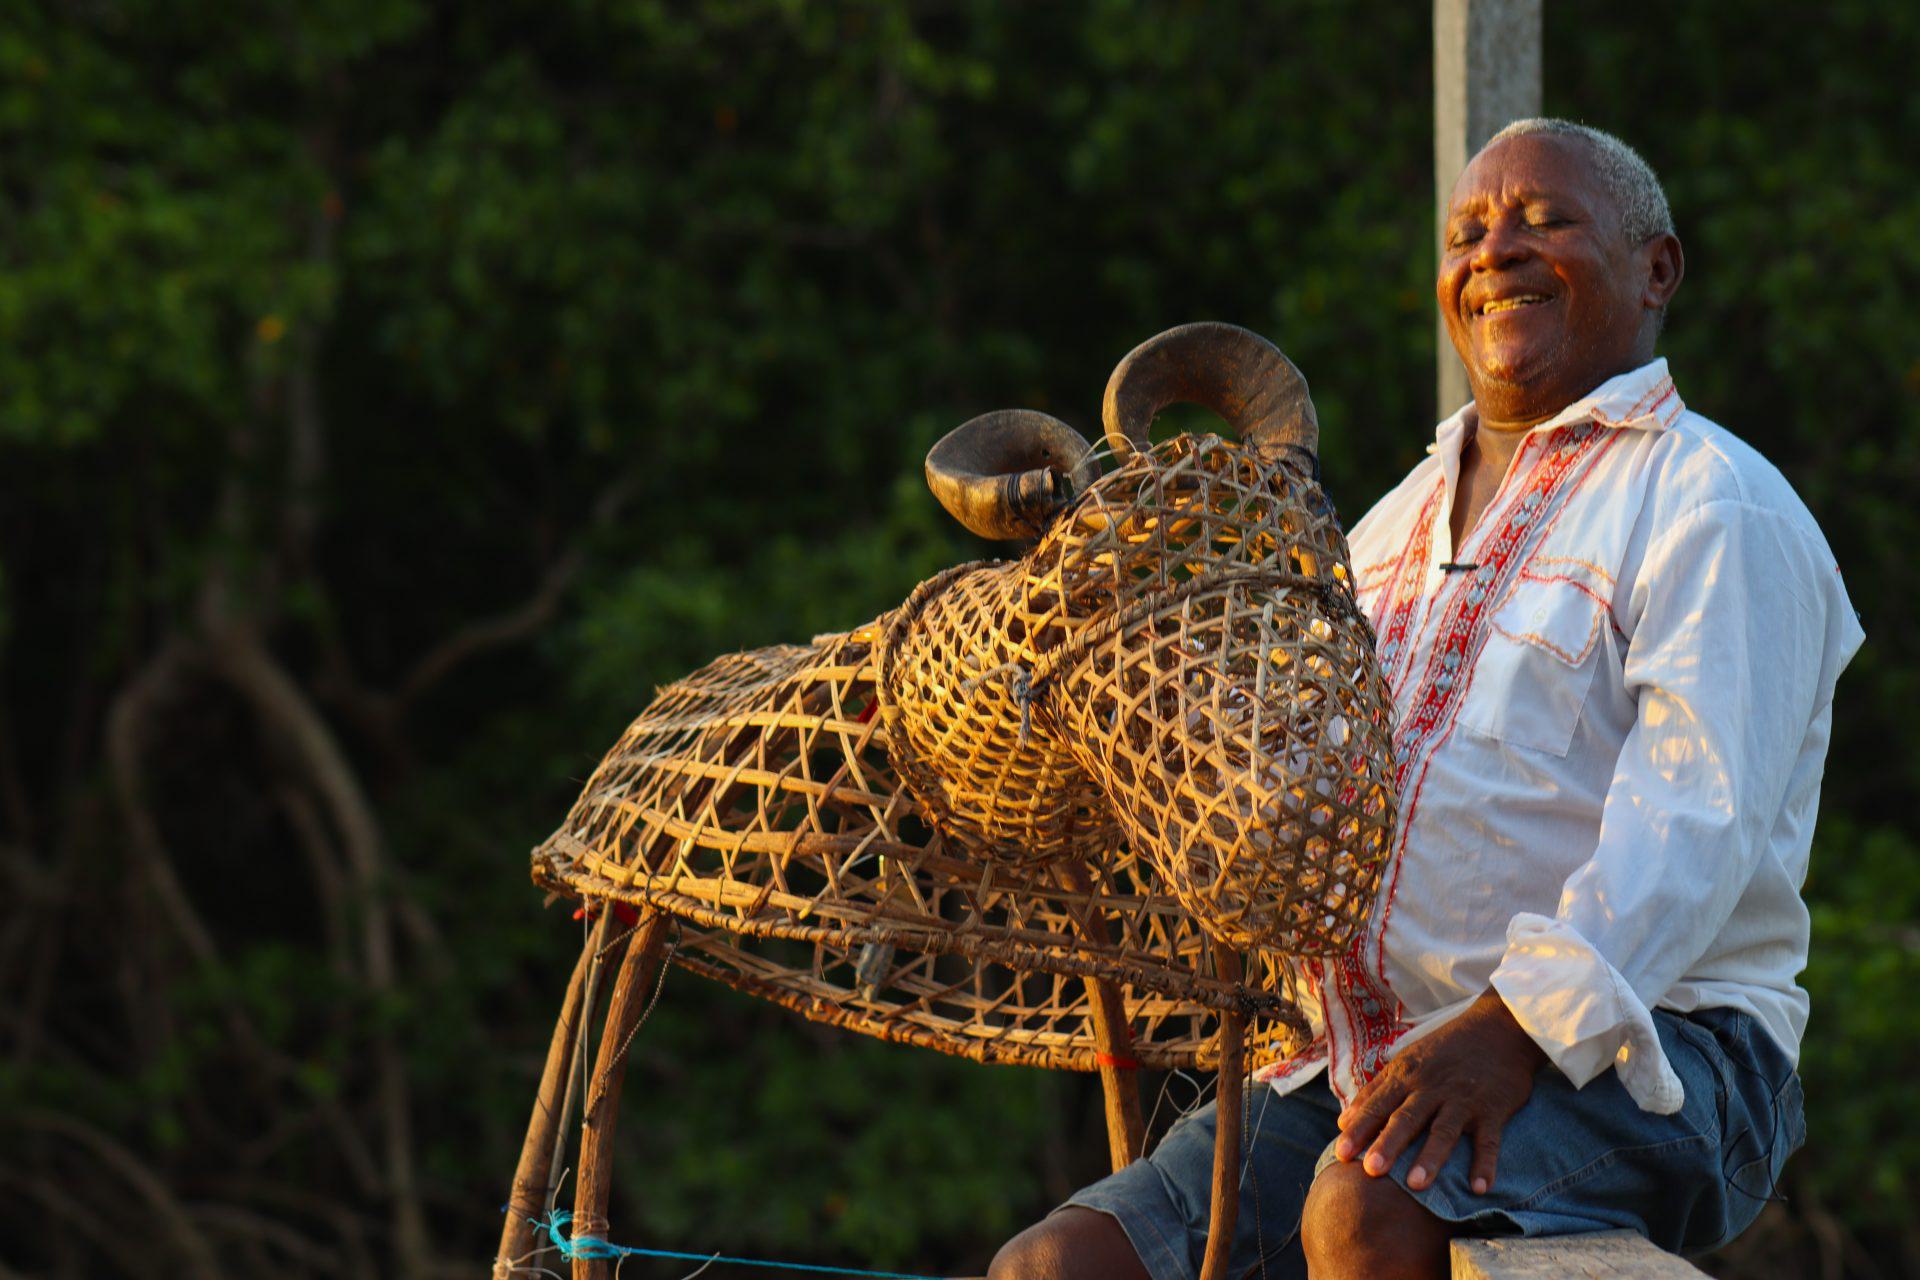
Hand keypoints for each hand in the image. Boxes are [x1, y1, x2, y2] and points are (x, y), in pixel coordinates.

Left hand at [1332, 989, 1546, 1194]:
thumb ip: (1376, 1091)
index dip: (1359, 1129)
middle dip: (1388, 1144)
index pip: (1378, 1105)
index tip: (1341, 1153)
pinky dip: (1485, 1164)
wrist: (1498, 1027)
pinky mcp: (1493, 1109)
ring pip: (1444, 1131)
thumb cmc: (1445, 1049)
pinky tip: (1478, 1188)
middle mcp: (1432, 1087)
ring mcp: (1463, 1099)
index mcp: (1407, 1075)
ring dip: (1430, 1158)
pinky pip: (1489, 1141)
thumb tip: (1343, 1121)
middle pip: (1406, 1119)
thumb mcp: (1407, 1061)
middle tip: (1370, 1171)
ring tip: (1415, 1185)